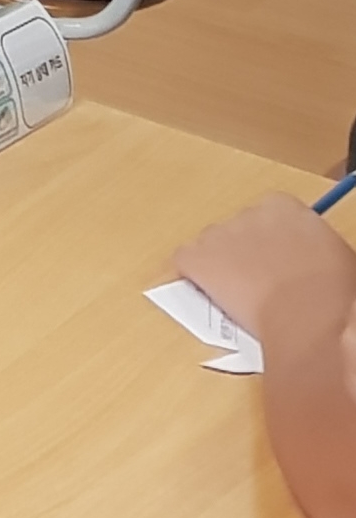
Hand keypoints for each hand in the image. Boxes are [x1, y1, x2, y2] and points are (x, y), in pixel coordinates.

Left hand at [177, 194, 355, 345]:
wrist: (310, 314)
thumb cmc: (333, 290)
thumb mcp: (335, 254)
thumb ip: (311, 245)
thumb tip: (307, 255)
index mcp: (283, 206)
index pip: (269, 213)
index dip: (273, 240)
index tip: (280, 259)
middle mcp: (246, 213)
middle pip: (239, 229)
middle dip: (246, 251)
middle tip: (262, 281)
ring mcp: (217, 234)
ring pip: (212, 246)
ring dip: (222, 264)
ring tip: (243, 295)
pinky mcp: (195, 257)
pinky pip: (186, 262)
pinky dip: (195, 277)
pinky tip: (214, 295)